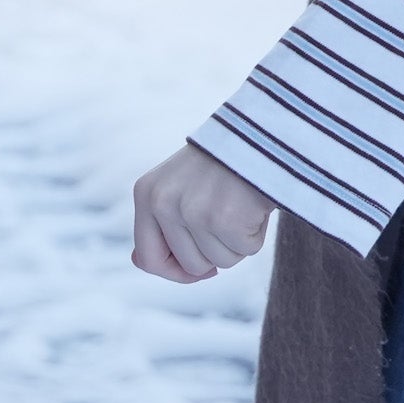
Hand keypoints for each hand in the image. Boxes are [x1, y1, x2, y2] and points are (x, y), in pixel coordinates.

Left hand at [131, 144, 273, 282]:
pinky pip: (246, 250)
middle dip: (217, 251)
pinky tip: (256, 205)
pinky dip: (258, 233)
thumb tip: (141, 261)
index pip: (148, 259)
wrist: (262, 130)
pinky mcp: (225, 217)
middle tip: (232, 217)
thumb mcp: (180, 184)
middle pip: (191, 265)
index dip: (176, 272)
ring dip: (239, 242)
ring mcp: (193, 210)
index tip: (202, 267)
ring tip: (244, 206)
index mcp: (147, 193)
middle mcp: (163, 202)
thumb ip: (161, 222)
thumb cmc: (224, 161)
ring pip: (221, 261)